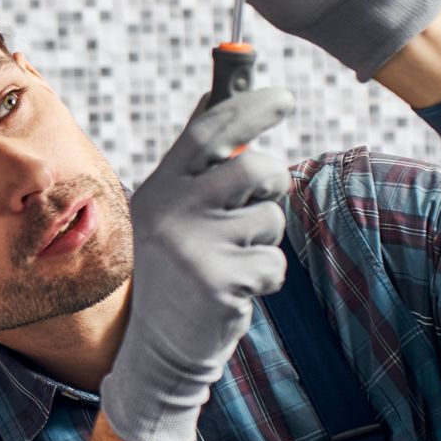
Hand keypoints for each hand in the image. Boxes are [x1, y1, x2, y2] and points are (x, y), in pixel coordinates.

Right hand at [98, 88, 293, 440]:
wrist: (156, 346)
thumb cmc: (174, 268)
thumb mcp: (168, 208)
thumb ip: (193, 160)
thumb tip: (215, 94)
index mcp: (160, 186)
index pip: (209, 133)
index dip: (250, 108)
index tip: (284, 98)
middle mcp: (171, 210)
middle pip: (254, 168)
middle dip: (274, 181)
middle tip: (263, 197)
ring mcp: (194, 246)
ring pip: (271, 219)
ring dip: (264, 239)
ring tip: (230, 259)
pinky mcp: (219, 281)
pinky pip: (274, 262)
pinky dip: (265, 277)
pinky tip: (233, 290)